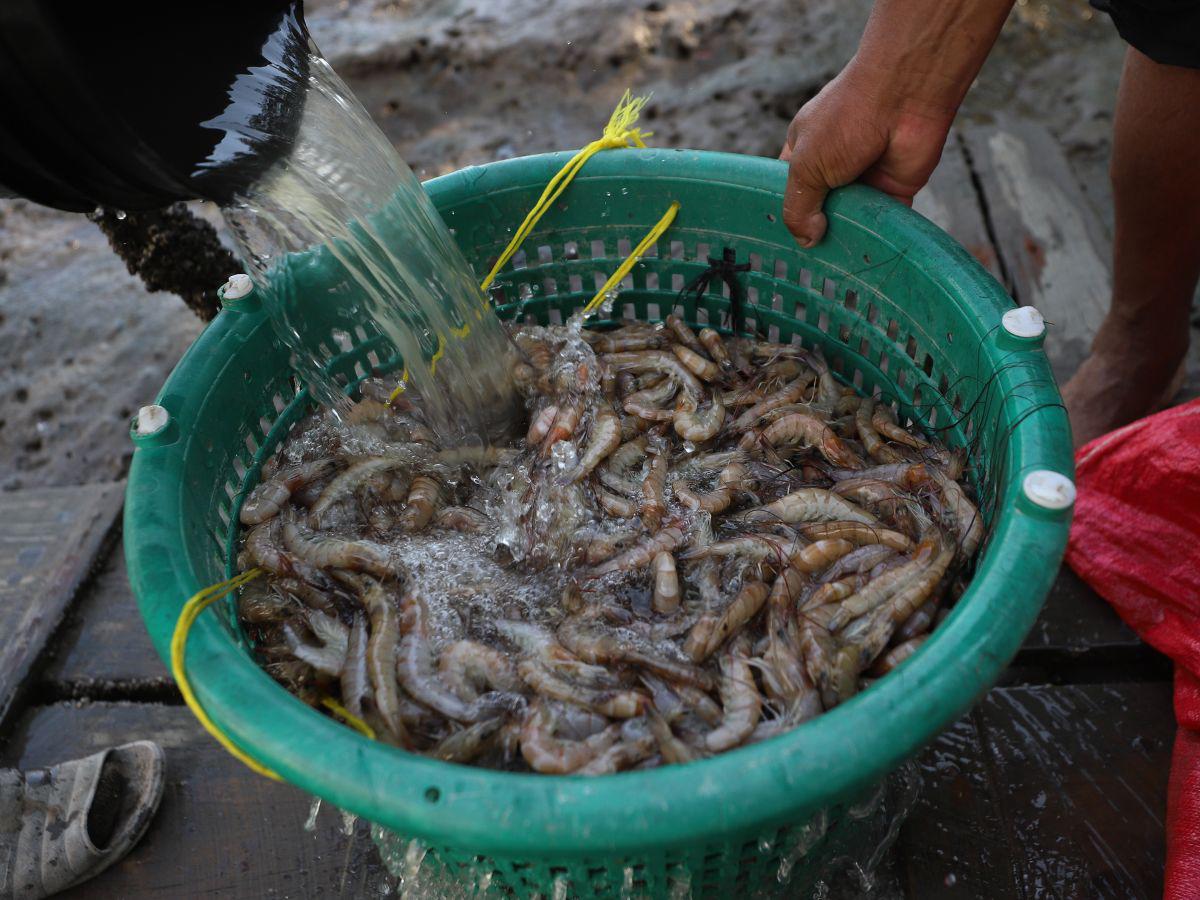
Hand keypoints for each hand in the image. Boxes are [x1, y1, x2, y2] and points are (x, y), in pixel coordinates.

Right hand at [780, 62, 954, 247]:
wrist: (905, 95)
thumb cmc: (846, 119)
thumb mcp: (806, 165)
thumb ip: (798, 207)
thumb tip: (805, 241)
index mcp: (805, 152)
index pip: (791, 190)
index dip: (788, 212)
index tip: (781, 242)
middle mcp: (834, 165)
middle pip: (820, 210)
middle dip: (816, 232)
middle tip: (810, 262)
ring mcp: (865, 178)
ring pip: (851, 219)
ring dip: (847, 237)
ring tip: (836, 262)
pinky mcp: (895, 189)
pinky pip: (882, 221)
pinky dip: (877, 236)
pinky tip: (866, 253)